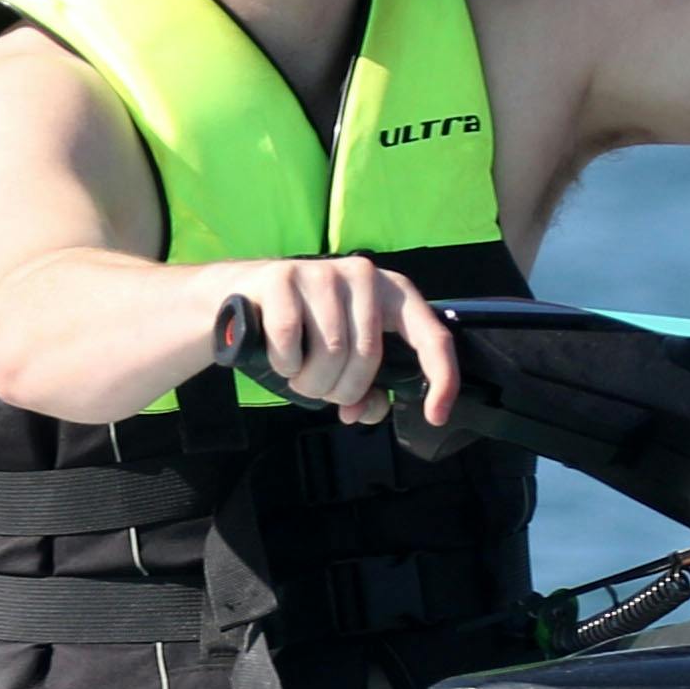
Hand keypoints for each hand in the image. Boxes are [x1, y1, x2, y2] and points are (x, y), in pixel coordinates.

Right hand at [219, 257, 461, 427]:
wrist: (247, 298)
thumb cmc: (307, 332)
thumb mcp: (346, 360)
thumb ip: (366, 390)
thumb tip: (363, 410)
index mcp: (393, 294)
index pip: (433, 336)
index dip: (442, 378)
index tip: (436, 415)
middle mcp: (365, 276)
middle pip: (368, 355)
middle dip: (341, 390)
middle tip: (321, 390)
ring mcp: (324, 272)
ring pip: (330, 350)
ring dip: (310, 382)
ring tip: (299, 375)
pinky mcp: (283, 276)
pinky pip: (290, 339)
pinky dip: (284, 363)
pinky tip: (280, 357)